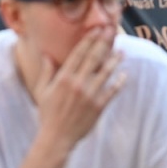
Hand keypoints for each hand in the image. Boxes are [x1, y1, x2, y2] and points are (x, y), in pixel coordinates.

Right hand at [33, 29, 125, 152]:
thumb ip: (46, 72)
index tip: (96, 29)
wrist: (56, 138)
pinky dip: (119, 82)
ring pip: (106, 72)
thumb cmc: (47, 114)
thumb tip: (46, 54)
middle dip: (103, 42)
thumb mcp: (42, 91)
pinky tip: (124, 74)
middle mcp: (78, 84)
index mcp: (64, 78)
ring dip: (115, 60)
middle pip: (94, 58)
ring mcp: (90, 95)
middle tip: (111, 30)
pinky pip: (112, 91)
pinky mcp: (98, 107)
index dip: (89, 40)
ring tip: (122, 51)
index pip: (78, 53)